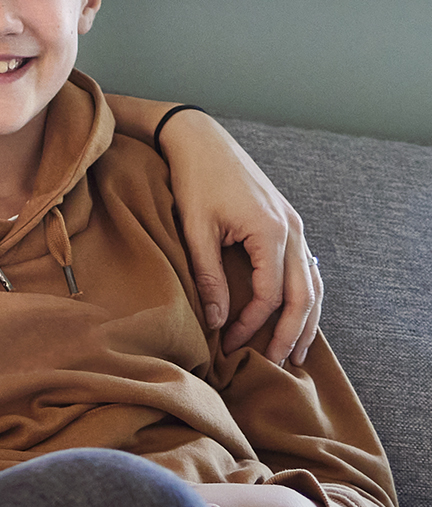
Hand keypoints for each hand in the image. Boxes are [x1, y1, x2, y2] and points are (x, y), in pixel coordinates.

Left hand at [156, 111, 319, 363]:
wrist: (202, 141)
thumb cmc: (194, 181)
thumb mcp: (196, 230)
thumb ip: (208, 276)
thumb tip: (216, 321)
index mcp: (270, 232)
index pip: (269, 296)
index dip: (250, 325)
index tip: (229, 344)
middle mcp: (292, 230)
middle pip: (303, 296)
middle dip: (293, 334)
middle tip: (280, 365)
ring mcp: (295, 226)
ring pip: (313, 284)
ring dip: (307, 319)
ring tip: (300, 352)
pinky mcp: (288, 222)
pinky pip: (307, 268)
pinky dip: (306, 295)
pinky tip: (301, 314)